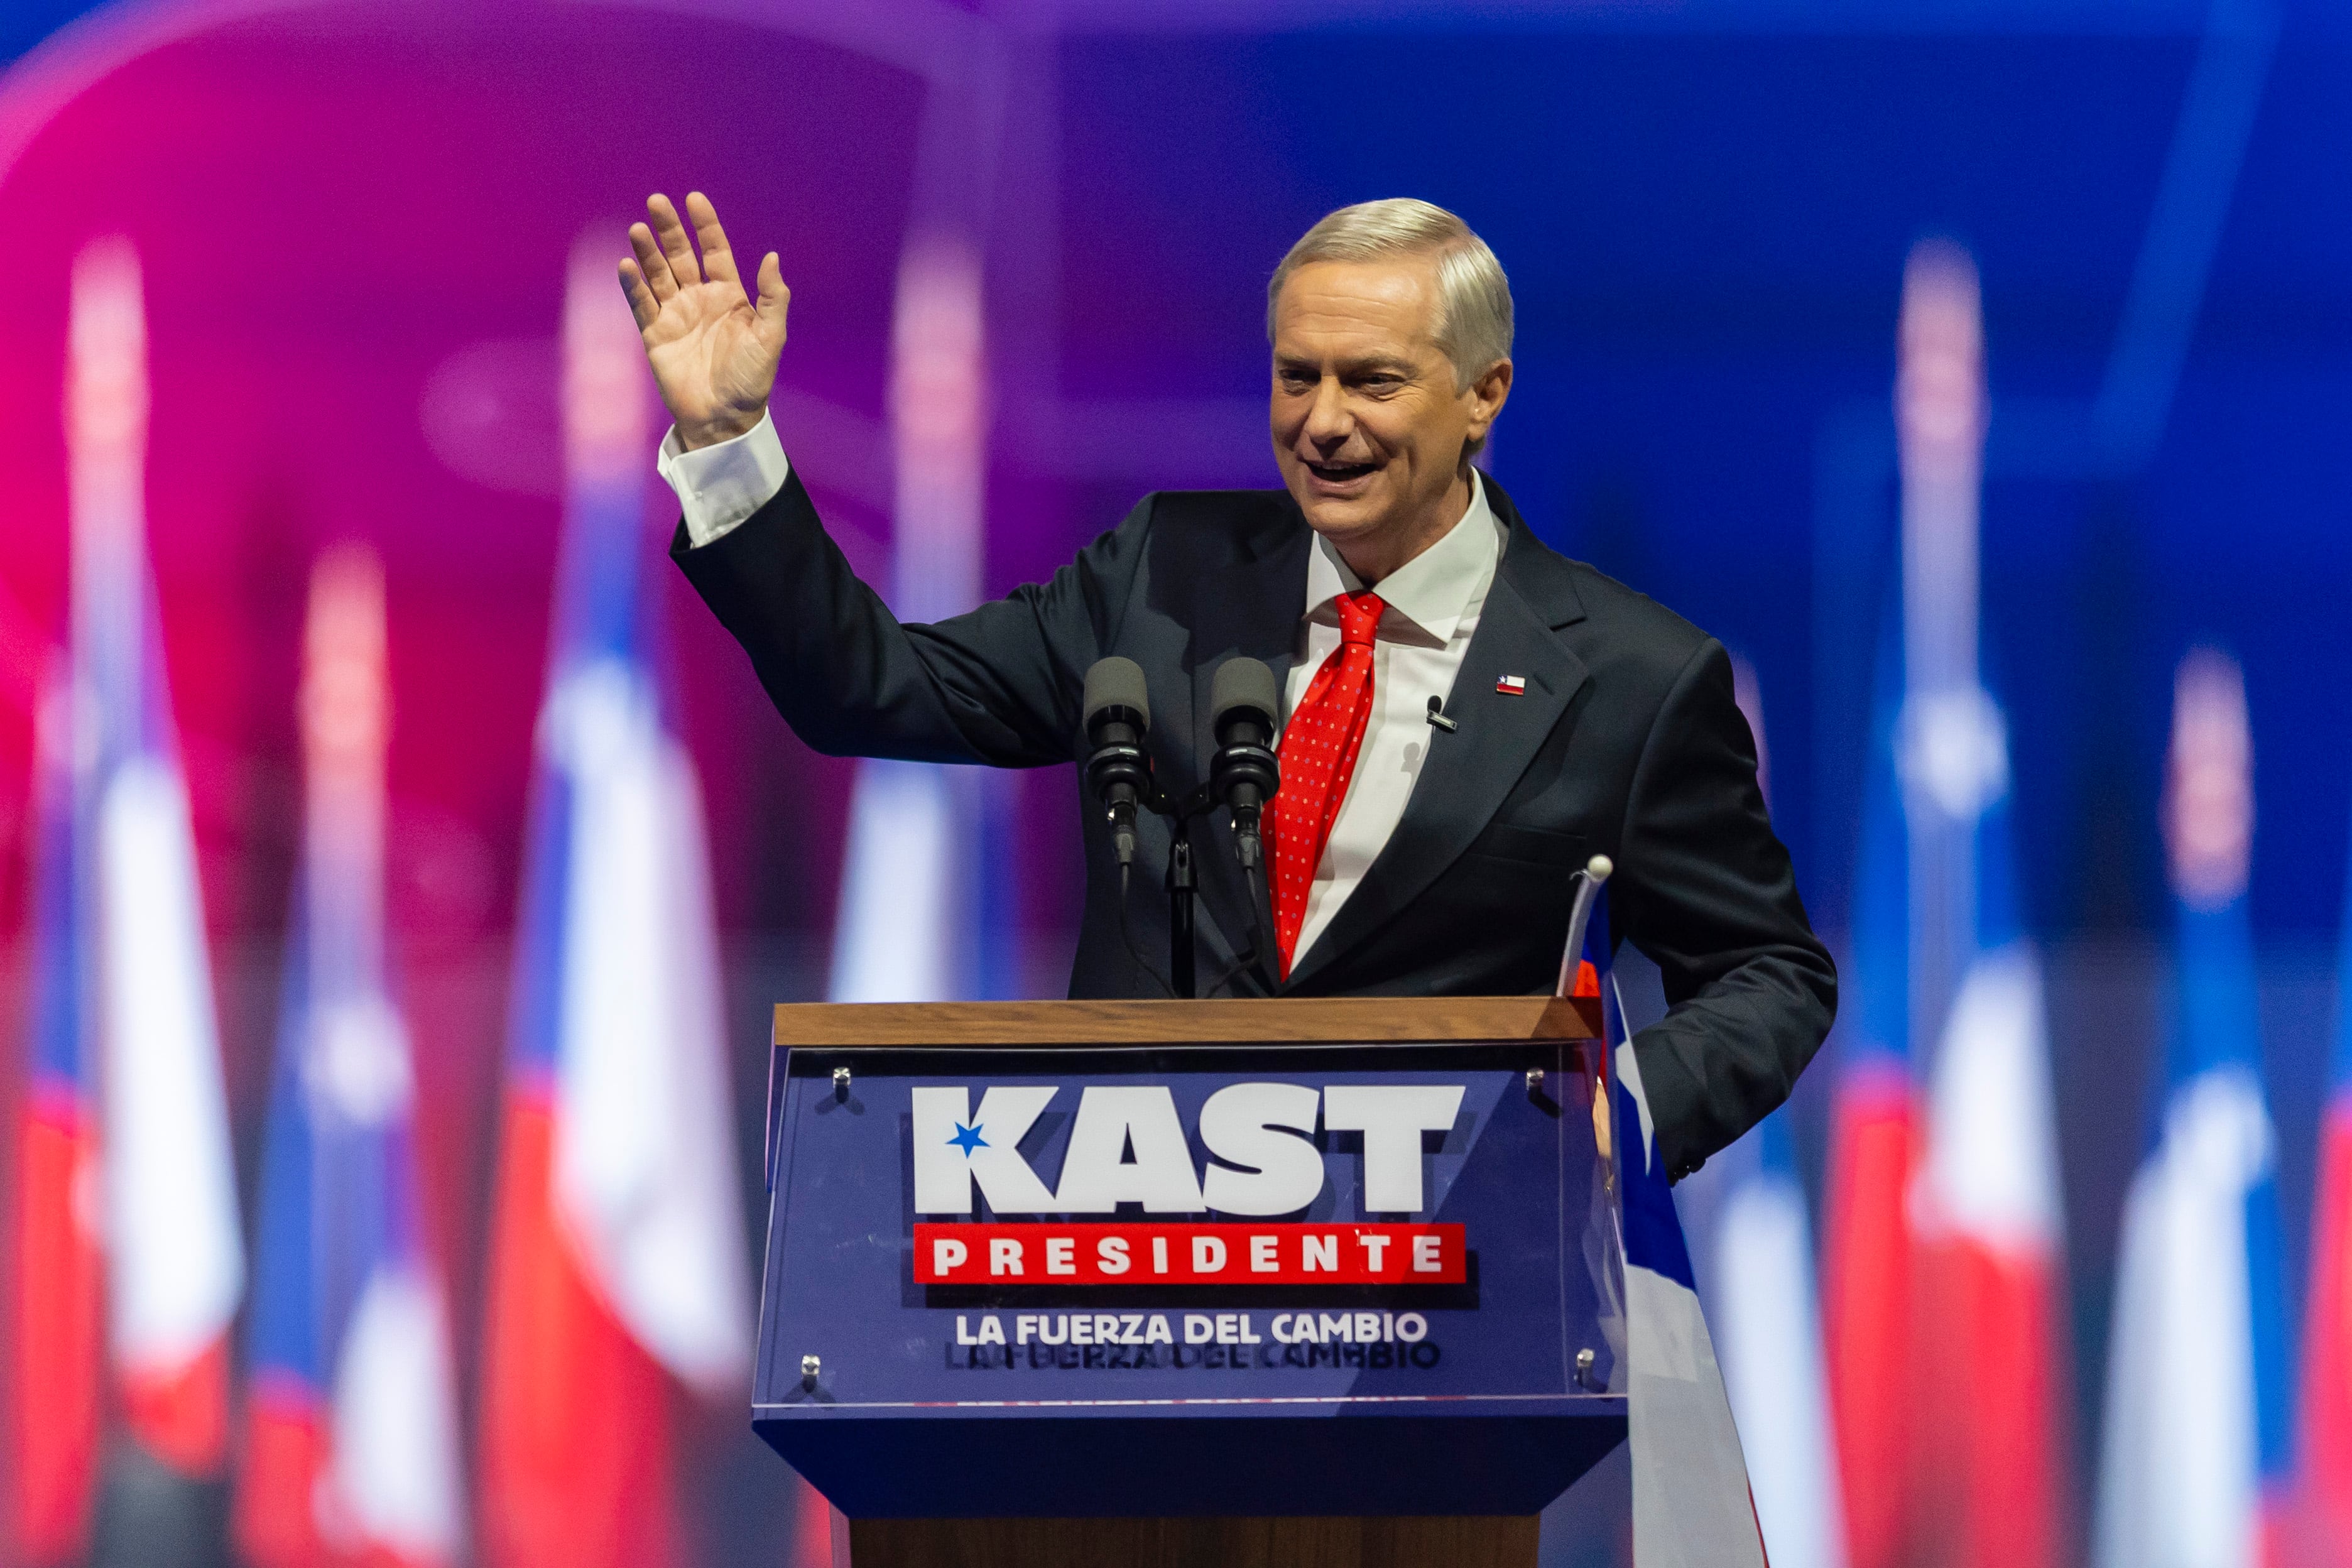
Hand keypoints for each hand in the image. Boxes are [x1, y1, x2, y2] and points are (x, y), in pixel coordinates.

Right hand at [619, 192, 788, 449]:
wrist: (724, 418)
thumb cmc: (751, 380)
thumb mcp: (771, 337)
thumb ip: (773, 297)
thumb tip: (772, 257)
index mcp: (728, 296)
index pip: (714, 251)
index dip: (705, 225)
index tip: (694, 199)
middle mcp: (699, 299)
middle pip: (681, 255)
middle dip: (669, 229)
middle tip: (656, 202)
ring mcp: (674, 315)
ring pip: (657, 274)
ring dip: (647, 252)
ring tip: (638, 229)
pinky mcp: (654, 335)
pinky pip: (641, 304)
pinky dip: (633, 285)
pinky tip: (627, 265)